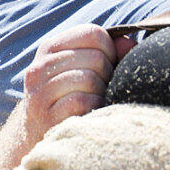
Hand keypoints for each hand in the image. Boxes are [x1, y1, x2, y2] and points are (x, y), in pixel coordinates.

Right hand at [23, 24, 134, 138]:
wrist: (41, 136)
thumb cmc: (74, 96)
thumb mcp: (87, 68)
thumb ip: (111, 52)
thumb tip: (129, 45)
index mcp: (50, 48)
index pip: (93, 33)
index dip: (110, 49)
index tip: (107, 65)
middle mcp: (40, 67)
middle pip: (95, 57)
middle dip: (107, 74)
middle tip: (100, 88)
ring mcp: (40, 92)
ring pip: (89, 79)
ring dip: (100, 93)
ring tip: (94, 101)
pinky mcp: (45, 116)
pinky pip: (83, 101)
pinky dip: (93, 107)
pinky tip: (88, 113)